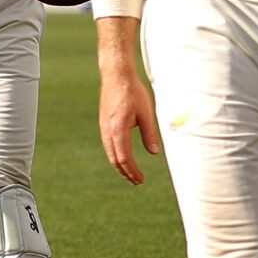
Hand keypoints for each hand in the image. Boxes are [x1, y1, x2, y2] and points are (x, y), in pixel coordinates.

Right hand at [98, 59, 160, 185]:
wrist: (116, 75)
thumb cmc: (133, 92)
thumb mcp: (146, 113)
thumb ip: (149, 134)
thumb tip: (154, 153)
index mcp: (118, 130)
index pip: (125, 158)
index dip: (133, 172)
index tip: (141, 180)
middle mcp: (108, 131)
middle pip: (115, 160)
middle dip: (126, 173)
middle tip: (137, 181)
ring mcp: (103, 127)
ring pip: (110, 153)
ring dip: (120, 166)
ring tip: (131, 173)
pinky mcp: (104, 123)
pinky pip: (108, 145)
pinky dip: (115, 155)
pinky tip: (123, 157)